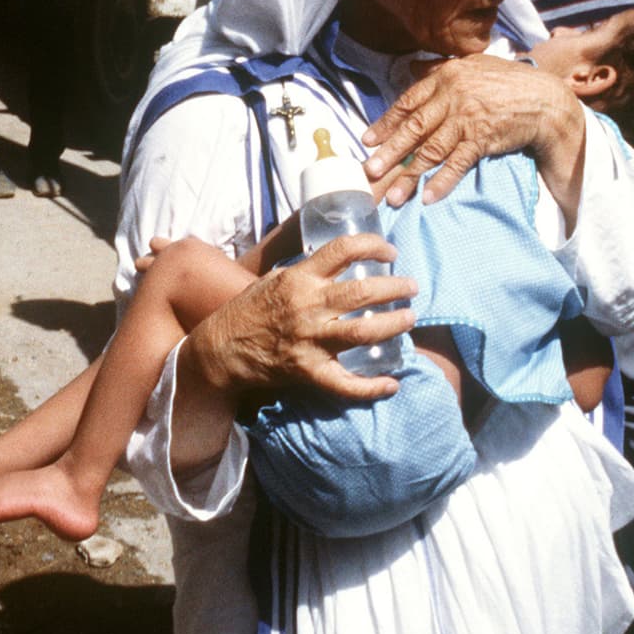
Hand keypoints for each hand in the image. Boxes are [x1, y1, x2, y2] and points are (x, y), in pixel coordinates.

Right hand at [189, 233, 416, 405]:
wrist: (221, 350)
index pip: (343, 250)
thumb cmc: (247, 311)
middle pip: (363, 292)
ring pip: (363, 331)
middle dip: (395, 288)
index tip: (391, 253)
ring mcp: (310, 340)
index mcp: (300, 279)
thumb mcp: (273, 279)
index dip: (373, 246)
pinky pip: (345, 383)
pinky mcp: (308, 371)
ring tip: (410, 319)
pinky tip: (391, 384)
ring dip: (393, 324)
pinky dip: (371, 387)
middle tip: (412, 288)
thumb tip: (336, 263)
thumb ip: (305, 272)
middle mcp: (308, 306)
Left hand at [362, 55, 585, 213]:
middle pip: (413, 128)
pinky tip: (428, 197)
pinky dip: (442, 181)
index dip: (386, 123)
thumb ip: (440, 68)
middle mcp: (452, 96)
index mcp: (446, 77)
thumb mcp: (472, 65)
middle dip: (389, 152)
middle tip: (369, 172)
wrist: (544, 99)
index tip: (367, 141)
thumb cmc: (508, 81)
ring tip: (393, 196)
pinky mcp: (482, 138)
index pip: (408, 103)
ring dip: (410, 175)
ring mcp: (467, 118)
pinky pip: (457, 163)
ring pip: (431, 150)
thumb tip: (413, 67)